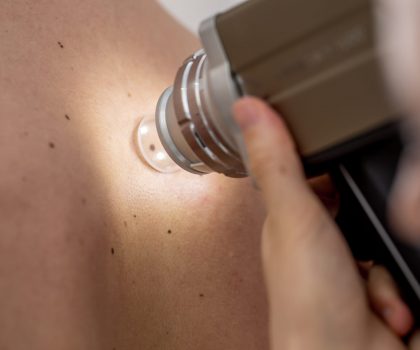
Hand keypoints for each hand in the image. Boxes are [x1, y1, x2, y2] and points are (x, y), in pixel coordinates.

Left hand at [233, 97, 419, 349]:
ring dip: (385, 268)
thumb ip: (278, 162)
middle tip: (361, 246)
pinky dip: (397, 291)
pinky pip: (399, 268)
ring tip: (369, 290)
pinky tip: (386, 309)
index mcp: (293, 219)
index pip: (316, 177)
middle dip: (371, 227)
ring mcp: (352, 268)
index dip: (334, 170)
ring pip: (386, 237)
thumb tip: (247, 108)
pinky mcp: (379, 290)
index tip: (347, 165)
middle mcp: (321, 241)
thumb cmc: (307, 304)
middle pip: (359, 207)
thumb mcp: (295, 218)